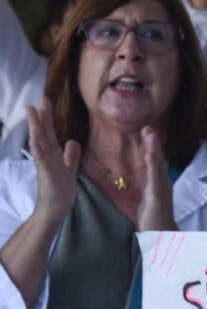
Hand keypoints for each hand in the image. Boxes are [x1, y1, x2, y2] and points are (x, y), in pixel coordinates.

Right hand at [27, 97, 80, 225]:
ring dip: (36, 126)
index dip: (48, 117)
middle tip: (41, 97)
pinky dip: (38, 147)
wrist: (54, 211)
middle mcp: (47, 157)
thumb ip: (71, 156)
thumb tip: (73, 140)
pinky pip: (41, 159)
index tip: (45, 100)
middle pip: (44, 133)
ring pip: (40, 142)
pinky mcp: (46, 175)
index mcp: (53, 155)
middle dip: (43, 115)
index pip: (50, 132)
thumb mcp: (69, 170)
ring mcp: (45, 165)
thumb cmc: (60, 192)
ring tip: (32, 110)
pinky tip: (36, 137)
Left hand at [135, 127, 175, 232]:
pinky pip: (155, 180)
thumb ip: (149, 188)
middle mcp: (161, 184)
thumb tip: (146, 177)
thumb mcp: (149, 200)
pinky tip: (150, 155)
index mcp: (157, 183)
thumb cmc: (155, 220)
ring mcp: (161, 191)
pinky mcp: (158, 198)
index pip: (153, 162)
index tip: (146, 131)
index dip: (150, 146)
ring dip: (154, 150)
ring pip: (157, 167)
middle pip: (157, 160)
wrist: (163, 238)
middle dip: (153, 144)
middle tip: (148, 127)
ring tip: (150, 135)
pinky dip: (153, 167)